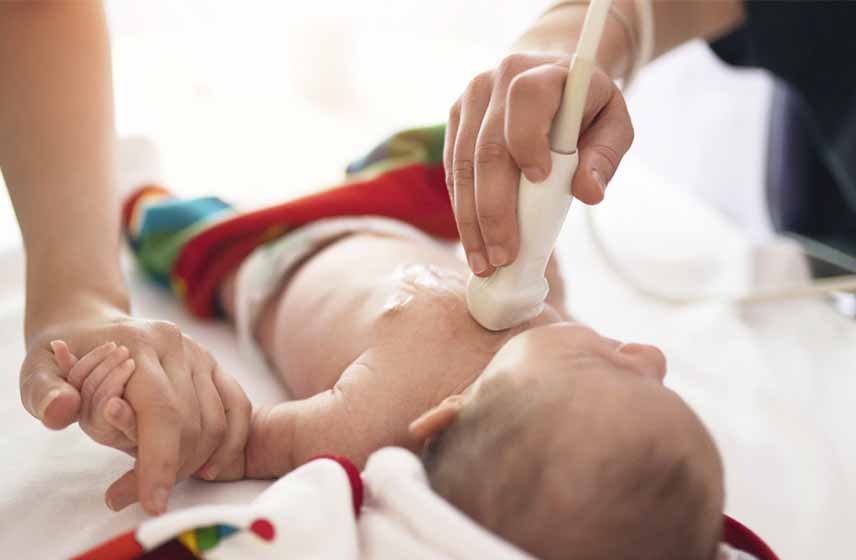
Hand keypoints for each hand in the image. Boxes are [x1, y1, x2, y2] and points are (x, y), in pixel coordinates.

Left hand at [20, 316, 250, 514]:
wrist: (91, 328)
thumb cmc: (64, 357)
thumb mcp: (38, 373)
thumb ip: (46, 394)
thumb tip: (63, 411)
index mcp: (138, 343)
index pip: (161, 410)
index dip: (160, 459)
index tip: (153, 501)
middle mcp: (177, 345)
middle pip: (191, 421)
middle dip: (173, 468)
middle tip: (146, 495)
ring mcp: (200, 354)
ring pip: (215, 420)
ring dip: (196, 461)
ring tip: (164, 480)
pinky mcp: (214, 366)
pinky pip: (237, 407)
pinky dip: (230, 442)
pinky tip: (210, 467)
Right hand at [445, 53, 633, 275]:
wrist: (548, 77)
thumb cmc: (586, 109)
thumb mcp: (613, 125)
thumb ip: (605, 157)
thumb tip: (590, 194)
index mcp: (543, 73)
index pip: (526, 98)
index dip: (528, 139)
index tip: (540, 180)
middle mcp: (497, 81)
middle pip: (487, 148)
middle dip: (494, 209)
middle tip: (504, 255)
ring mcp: (469, 101)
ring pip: (462, 166)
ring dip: (471, 221)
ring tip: (484, 262)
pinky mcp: (454, 121)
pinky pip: (453, 172)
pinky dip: (463, 211)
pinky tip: (474, 243)